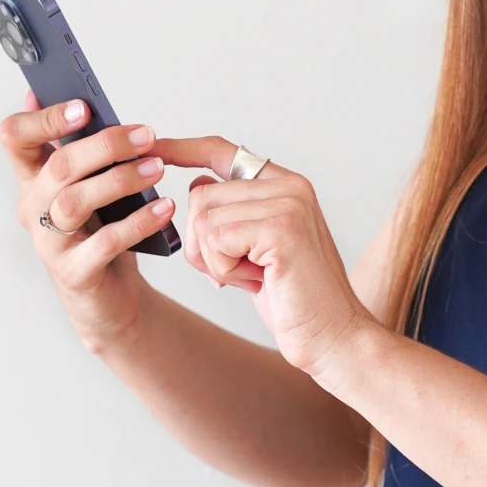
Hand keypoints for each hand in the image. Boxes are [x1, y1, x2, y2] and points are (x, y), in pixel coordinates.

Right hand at [0, 91, 174, 352]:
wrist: (108, 295)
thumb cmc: (101, 230)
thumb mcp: (92, 185)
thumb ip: (85, 148)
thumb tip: (78, 99)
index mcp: (33, 178)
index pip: (15, 137)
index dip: (43, 119)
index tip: (83, 107)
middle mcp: (34, 208)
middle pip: (58, 167)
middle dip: (105, 146)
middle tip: (146, 136)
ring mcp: (49, 243)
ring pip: (75, 202)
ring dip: (121, 180)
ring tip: (156, 170)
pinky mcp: (74, 272)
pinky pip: (104, 242)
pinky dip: (138, 222)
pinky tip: (163, 208)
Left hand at [155, 136, 378, 378]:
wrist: (333, 338)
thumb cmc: (294, 300)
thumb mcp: (256, 249)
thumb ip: (234, 214)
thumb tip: (198, 183)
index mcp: (286, 185)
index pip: (222, 150)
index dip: (183, 149)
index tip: (153, 149)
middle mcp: (290, 185)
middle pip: (200, 194)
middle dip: (201, 244)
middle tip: (239, 272)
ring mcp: (288, 204)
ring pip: (203, 218)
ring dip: (214, 260)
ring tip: (254, 276)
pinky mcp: (282, 228)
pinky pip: (215, 239)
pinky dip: (224, 269)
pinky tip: (258, 281)